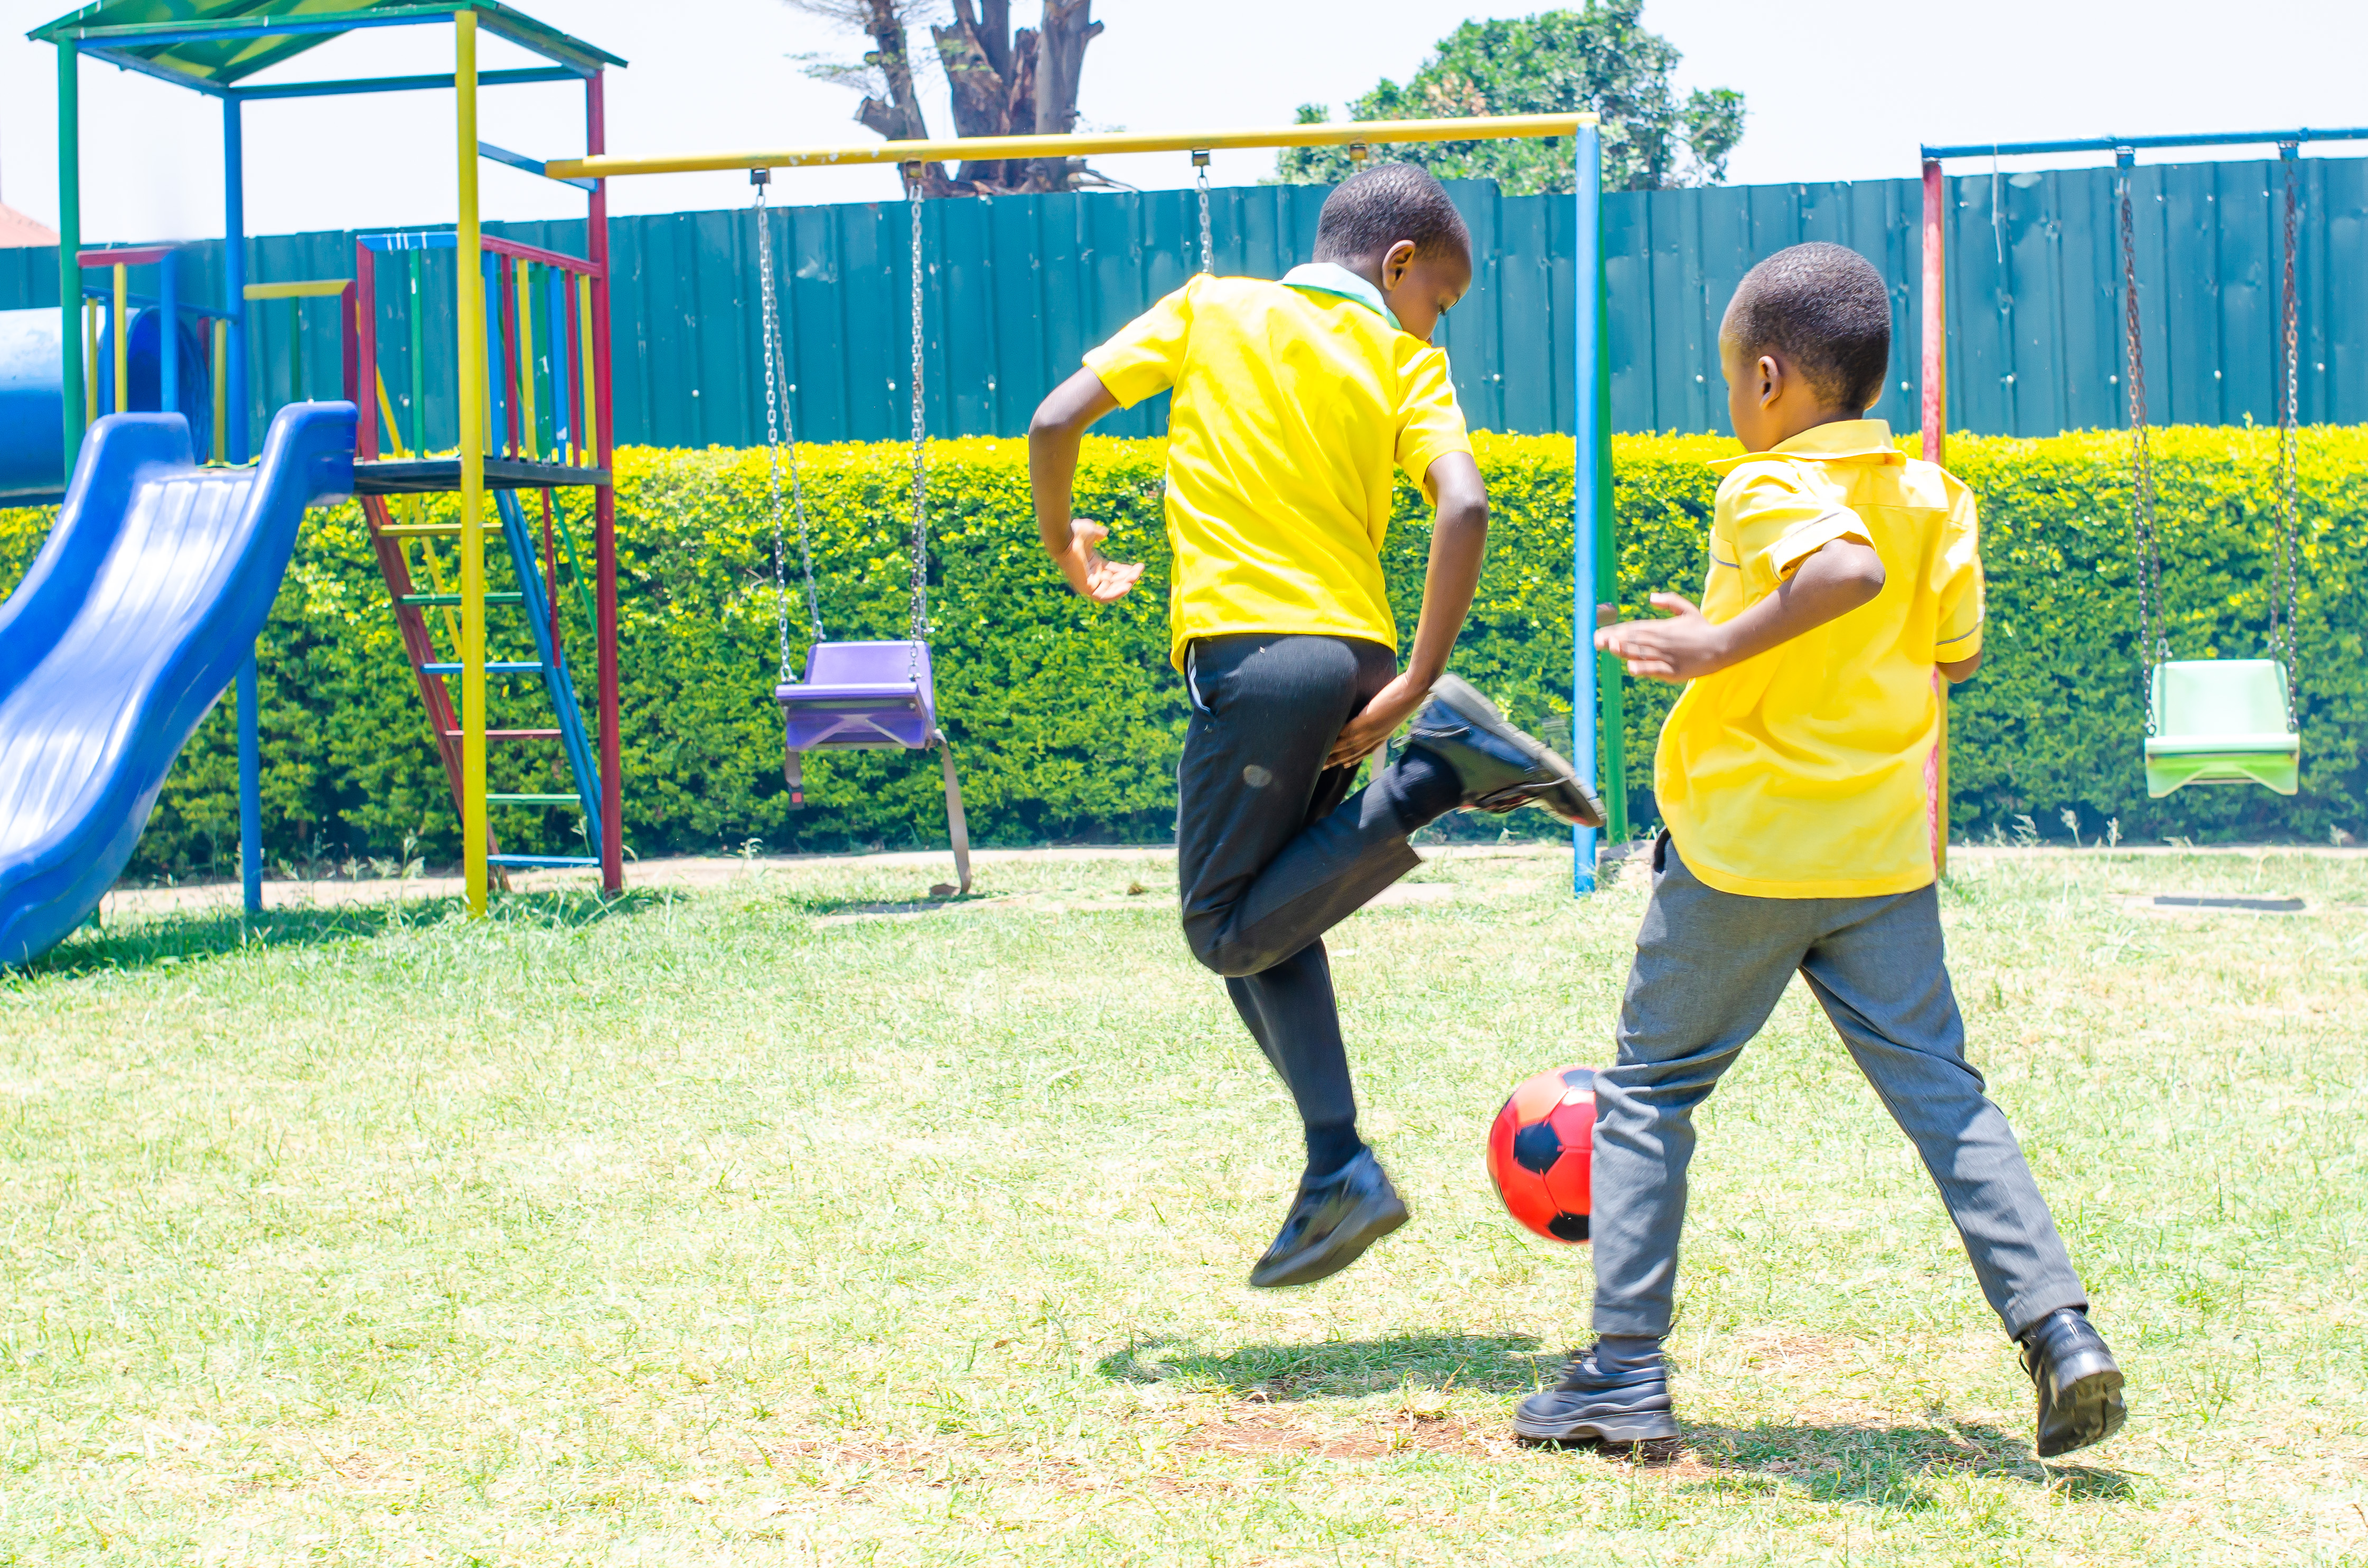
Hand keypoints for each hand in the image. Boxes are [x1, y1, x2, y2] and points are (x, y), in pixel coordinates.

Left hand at [1056, 518, 1143, 603]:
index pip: (1112, 572)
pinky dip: (1115, 594)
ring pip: (1110, 590)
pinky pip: (1102, 597)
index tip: (1138, 566)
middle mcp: (1090, 574)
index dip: (1125, 571)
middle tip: (1139, 570)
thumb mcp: (1090, 532)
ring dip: (1124, 585)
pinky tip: (1126, 586)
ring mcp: (1087, 582)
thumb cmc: (1074, 533)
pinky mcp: (1085, 587)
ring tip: (1135, 577)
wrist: (1065, 536)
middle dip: (1128, 577)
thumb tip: (1104, 533)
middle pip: (1113, 581)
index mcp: (1092, 564)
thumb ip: (1098, 533)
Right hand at [1326, 671, 1432, 767]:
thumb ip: (1381, 712)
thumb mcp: (1393, 708)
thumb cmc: (1406, 692)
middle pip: (1354, 752)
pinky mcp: (1369, 720)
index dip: (1354, 759)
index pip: (1367, 750)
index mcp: (1384, 734)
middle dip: (1338, 761)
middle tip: (1322, 767)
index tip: (1343, 765)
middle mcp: (1378, 736)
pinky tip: (1326, 740)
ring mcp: (1373, 729)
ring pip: (1349, 745)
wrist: (1416, 688)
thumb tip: (1372, 709)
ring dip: (1333, 753)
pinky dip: (1337, 737)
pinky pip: (1349, 731)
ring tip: (1319, 757)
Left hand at [1593, 593, 1732, 681]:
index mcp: (1661, 628)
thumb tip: (1651, 597)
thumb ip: (1669, 601)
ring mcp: (1667, 656)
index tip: (1598, 632)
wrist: (1723, 645)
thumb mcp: (1687, 610)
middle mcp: (1661, 641)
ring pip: (1642, 652)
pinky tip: (1631, 667)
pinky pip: (1656, 669)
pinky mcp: (1673, 670)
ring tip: (1609, 646)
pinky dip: (1644, 668)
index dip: (1615, 630)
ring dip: (1625, 649)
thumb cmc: (1703, 628)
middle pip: (1633, 640)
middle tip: (1595, 640)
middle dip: (1613, 640)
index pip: (1634, 628)